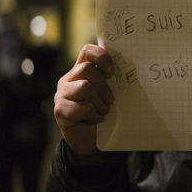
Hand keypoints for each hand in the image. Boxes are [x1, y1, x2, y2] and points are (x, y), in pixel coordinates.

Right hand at [53, 44, 113, 162]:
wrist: (90, 141)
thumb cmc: (102, 113)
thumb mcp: (107, 93)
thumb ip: (110, 81)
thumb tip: (130, 70)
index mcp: (80, 71)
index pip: (87, 51)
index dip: (100, 56)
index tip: (111, 71)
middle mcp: (68, 80)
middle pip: (86, 69)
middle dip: (103, 86)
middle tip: (110, 100)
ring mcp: (61, 95)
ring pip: (84, 87)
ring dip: (99, 102)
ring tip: (103, 111)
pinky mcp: (60, 110)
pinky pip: (82, 108)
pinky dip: (94, 115)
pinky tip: (96, 120)